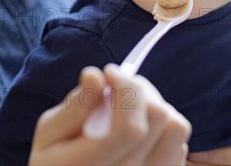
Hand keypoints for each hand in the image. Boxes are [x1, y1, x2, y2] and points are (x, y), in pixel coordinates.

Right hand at [29, 65, 191, 165]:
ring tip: (132, 108)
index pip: (131, 128)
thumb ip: (74, 106)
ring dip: (157, 108)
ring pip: (177, 128)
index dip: (126, 90)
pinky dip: (164, 129)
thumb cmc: (57, 157)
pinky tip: (141, 131)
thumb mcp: (50, 134)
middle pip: (159, 119)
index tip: (110, 74)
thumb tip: (96, 76)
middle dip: (139, 90)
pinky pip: (181, 143)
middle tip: (118, 88)